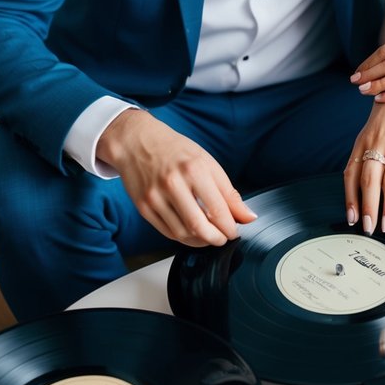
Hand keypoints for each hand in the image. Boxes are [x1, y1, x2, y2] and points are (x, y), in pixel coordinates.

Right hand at [97, 109, 255, 246]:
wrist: (136, 142)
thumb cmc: (175, 151)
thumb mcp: (207, 163)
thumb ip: (229, 193)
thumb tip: (248, 217)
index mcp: (194, 169)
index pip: (218, 210)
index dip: (230, 228)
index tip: (235, 232)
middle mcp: (173, 183)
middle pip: (200, 227)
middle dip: (217, 239)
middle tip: (223, 238)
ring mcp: (155, 197)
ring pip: (182, 234)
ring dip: (200, 241)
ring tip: (209, 236)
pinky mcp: (143, 207)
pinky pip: (167, 232)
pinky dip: (183, 237)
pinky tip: (192, 232)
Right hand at [343, 103, 384, 234]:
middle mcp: (380, 143)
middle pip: (370, 179)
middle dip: (368, 206)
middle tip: (370, 227)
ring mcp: (365, 143)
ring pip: (355, 175)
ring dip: (353, 200)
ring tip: (355, 220)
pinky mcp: (355, 145)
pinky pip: (348, 170)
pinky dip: (347, 190)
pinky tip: (350, 205)